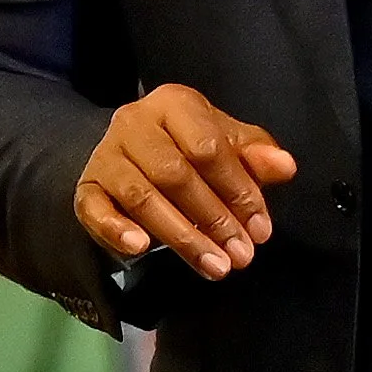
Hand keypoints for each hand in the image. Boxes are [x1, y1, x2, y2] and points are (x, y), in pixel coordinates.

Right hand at [74, 84, 297, 280]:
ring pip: (140, 197)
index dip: (237, 190)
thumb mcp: (227, 143)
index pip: (208, 148)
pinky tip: (141, 249)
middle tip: (240, 257)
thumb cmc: (189, 146)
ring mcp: (106, 155)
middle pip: (174, 175)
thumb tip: (285, 167)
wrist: (132, 149)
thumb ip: (256, 156)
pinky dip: (116, 230)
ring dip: (180, 237)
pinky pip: (94, 209)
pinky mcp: (86, 186)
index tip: (260, 230)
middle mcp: (135, 123)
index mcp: (175, 104)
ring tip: (214, 267)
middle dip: (213, 220)